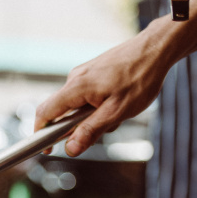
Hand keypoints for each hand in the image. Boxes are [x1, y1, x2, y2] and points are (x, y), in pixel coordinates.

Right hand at [34, 29, 171, 156]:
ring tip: (118, 113)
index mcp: (76, 87)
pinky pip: (86, 95)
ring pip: (77, 104)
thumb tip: (70, 149)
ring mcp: (83, 73)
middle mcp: (74, 78)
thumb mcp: (117, 111)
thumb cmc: (140, 78)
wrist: (156, 48)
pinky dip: (97, 105)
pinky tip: (118, 102)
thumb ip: (91, 130)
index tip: (47, 149)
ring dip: (92, 116)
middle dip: (77, 126)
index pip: (45, 113)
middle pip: (61, 110)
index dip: (40, 133)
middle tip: (102, 128)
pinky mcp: (92, 71)